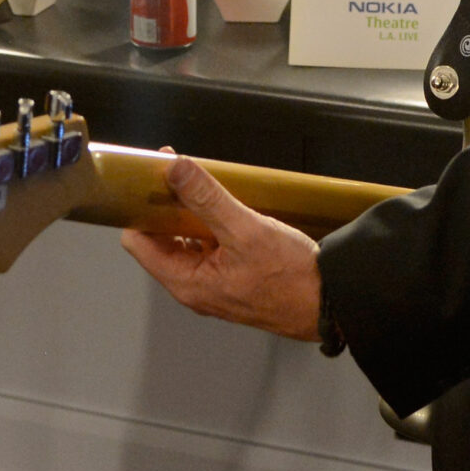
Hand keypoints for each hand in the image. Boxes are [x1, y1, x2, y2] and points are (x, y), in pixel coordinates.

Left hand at [118, 152, 322, 340]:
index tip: (151, 178)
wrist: (331, 303)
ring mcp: (214, 284)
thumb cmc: (290, 276)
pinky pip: (210, 246)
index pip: (138, 242)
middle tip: (178, 171)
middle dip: (166, 205)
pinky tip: (226, 204)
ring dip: (190, 212)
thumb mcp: (246, 230)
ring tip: (202, 182)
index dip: (140, 208)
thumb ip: (207, 198)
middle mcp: (194, 286)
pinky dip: (210, 224)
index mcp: (186, 282)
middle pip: (161, 239)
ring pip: (187, 241)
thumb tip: (174, 167)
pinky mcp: (233, 278)